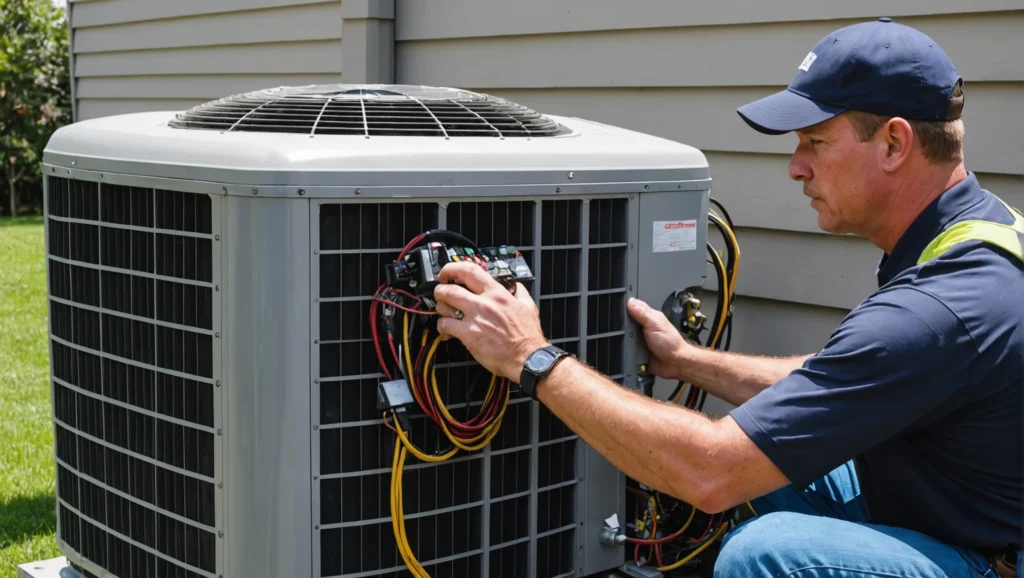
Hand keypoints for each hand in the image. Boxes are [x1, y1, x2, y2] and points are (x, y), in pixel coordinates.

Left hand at [433, 262, 549, 381]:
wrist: (528, 358)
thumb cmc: (528, 336)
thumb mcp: (528, 306)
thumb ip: (519, 291)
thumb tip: (515, 284)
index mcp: (497, 293)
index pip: (470, 270)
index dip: (452, 268)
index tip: (448, 273)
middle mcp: (484, 303)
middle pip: (450, 288)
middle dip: (440, 289)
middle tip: (440, 293)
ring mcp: (475, 319)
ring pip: (444, 305)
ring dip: (440, 308)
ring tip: (444, 312)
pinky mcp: (468, 335)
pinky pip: (445, 325)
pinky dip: (442, 326)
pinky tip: (447, 330)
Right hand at [627, 297, 688, 380]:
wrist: (675, 364)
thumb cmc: (671, 343)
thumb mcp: (655, 324)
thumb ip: (642, 312)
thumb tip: (630, 301)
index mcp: (647, 317)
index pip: (630, 308)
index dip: (622, 308)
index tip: (616, 311)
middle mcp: (641, 327)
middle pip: (623, 323)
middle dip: (619, 326)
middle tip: (622, 330)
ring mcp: (637, 340)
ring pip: (622, 337)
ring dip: (621, 340)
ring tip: (625, 342)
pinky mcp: (635, 351)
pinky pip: (624, 350)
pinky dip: (623, 351)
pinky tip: (624, 351)